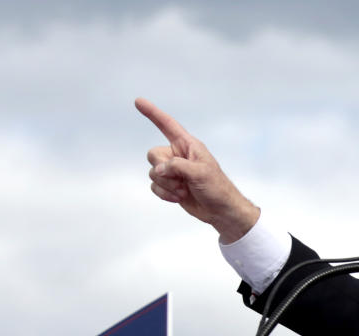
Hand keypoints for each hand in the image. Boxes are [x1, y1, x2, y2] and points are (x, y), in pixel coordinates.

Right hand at [135, 97, 259, 241]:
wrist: (220, 211)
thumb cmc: (217, 188)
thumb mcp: (200, 172)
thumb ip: (177, 166)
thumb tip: (158, 170)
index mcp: (188, 145)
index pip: (167, 125)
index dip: (153, 113)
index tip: (138, 101)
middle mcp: (178, 155)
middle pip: (153, 155)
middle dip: (163, 171)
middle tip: (181, 180)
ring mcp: (173, 172)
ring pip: (153, 173)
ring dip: (167, 185)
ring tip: (184, 190)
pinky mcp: (170, 186)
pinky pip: (154, 186)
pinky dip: (164, 194)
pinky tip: (178, 198)